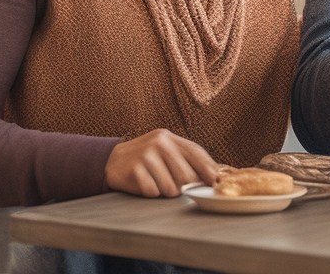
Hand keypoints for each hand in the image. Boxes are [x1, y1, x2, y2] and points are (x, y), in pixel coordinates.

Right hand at [104, 129, 221, 197]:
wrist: (111, 161)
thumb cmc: (147, 159)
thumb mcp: (166, 151)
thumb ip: (188, 159)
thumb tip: (219, 173)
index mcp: (170, 138)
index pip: (196, 153)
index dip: (209, 169)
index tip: (216, 182)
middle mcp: (159, 143)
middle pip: (187, 176)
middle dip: (184, 186)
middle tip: (173, 184)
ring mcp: (145, 155)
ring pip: (171, 187)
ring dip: (166, 191)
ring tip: (156, 181)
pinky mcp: (134, 170)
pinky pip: (153, 192)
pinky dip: (151, 193)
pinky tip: (144, 183)